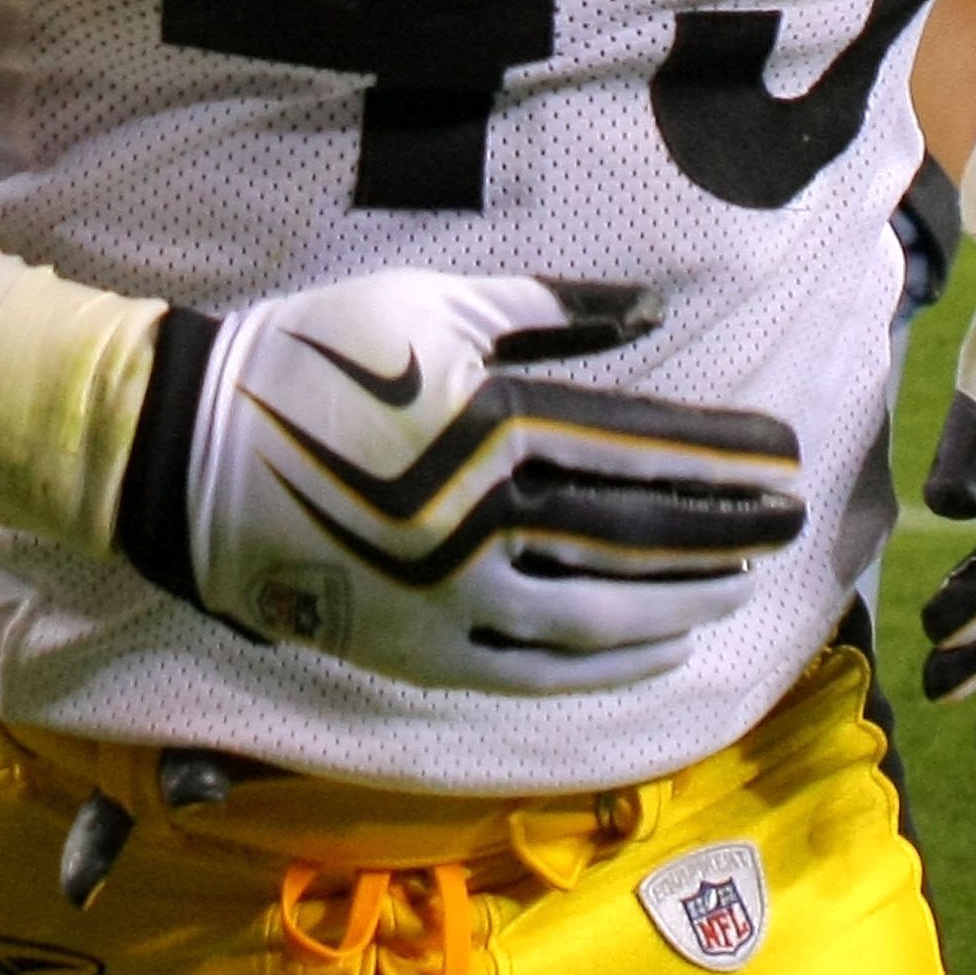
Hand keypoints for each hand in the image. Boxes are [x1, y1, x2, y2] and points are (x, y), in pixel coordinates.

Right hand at [165, 269, 802, 692]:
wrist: (188, 451)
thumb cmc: (319, 352)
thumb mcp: (436, 300)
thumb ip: (553, 310)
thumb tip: (653, 310)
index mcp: (495, 427)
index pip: (643, 450)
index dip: (724, 457)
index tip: (786, 456)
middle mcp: (486, 526)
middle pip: (639, 539)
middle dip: (725, 532)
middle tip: (787, 523)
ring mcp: (453, 602)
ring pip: (600, 621)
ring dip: (680, 604)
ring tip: (735, 584)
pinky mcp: (419, 654)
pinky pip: (537, 674)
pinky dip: (608, 668)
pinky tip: (657, 651)